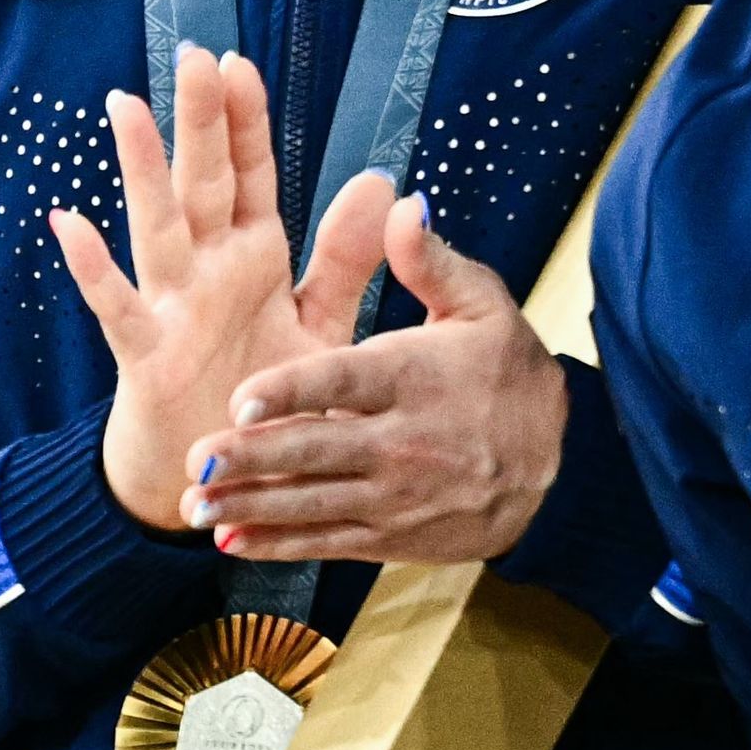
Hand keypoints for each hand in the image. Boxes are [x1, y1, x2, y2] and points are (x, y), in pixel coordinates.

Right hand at [49, 46, 394, 532]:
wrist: (212, 484)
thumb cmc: (264, 400)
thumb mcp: (319, 327)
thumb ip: (346, 260)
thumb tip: (383, 182)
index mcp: (253, 258)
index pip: (249, 175)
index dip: (244, 122)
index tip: (238, 61)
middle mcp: (209, 270)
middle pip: (203, 183)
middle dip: (200, 121)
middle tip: (192, 55)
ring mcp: (173, 306)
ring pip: (158, 225)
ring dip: (143, 168)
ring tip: (125, 106)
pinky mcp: (146, 353)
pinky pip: (118, 305)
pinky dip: (94, 268)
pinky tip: (71, 223)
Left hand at [174, 195, 566, 564]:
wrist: (558, 466)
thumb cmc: (507, 371)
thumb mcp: (484, 305)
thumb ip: (430, 260)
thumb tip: (400, 205)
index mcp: (415, 377)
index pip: (345, 382)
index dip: (292, 391)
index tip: (241, 397)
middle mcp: (404, 442)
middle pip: (318, 450)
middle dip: (253, 457)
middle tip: (196, 456)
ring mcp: (398, 497)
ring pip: (313, 505)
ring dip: (251, 507)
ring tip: (193, 506)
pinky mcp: (395, 537)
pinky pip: (329, 543)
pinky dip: (279, 544)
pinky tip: (231, 540)